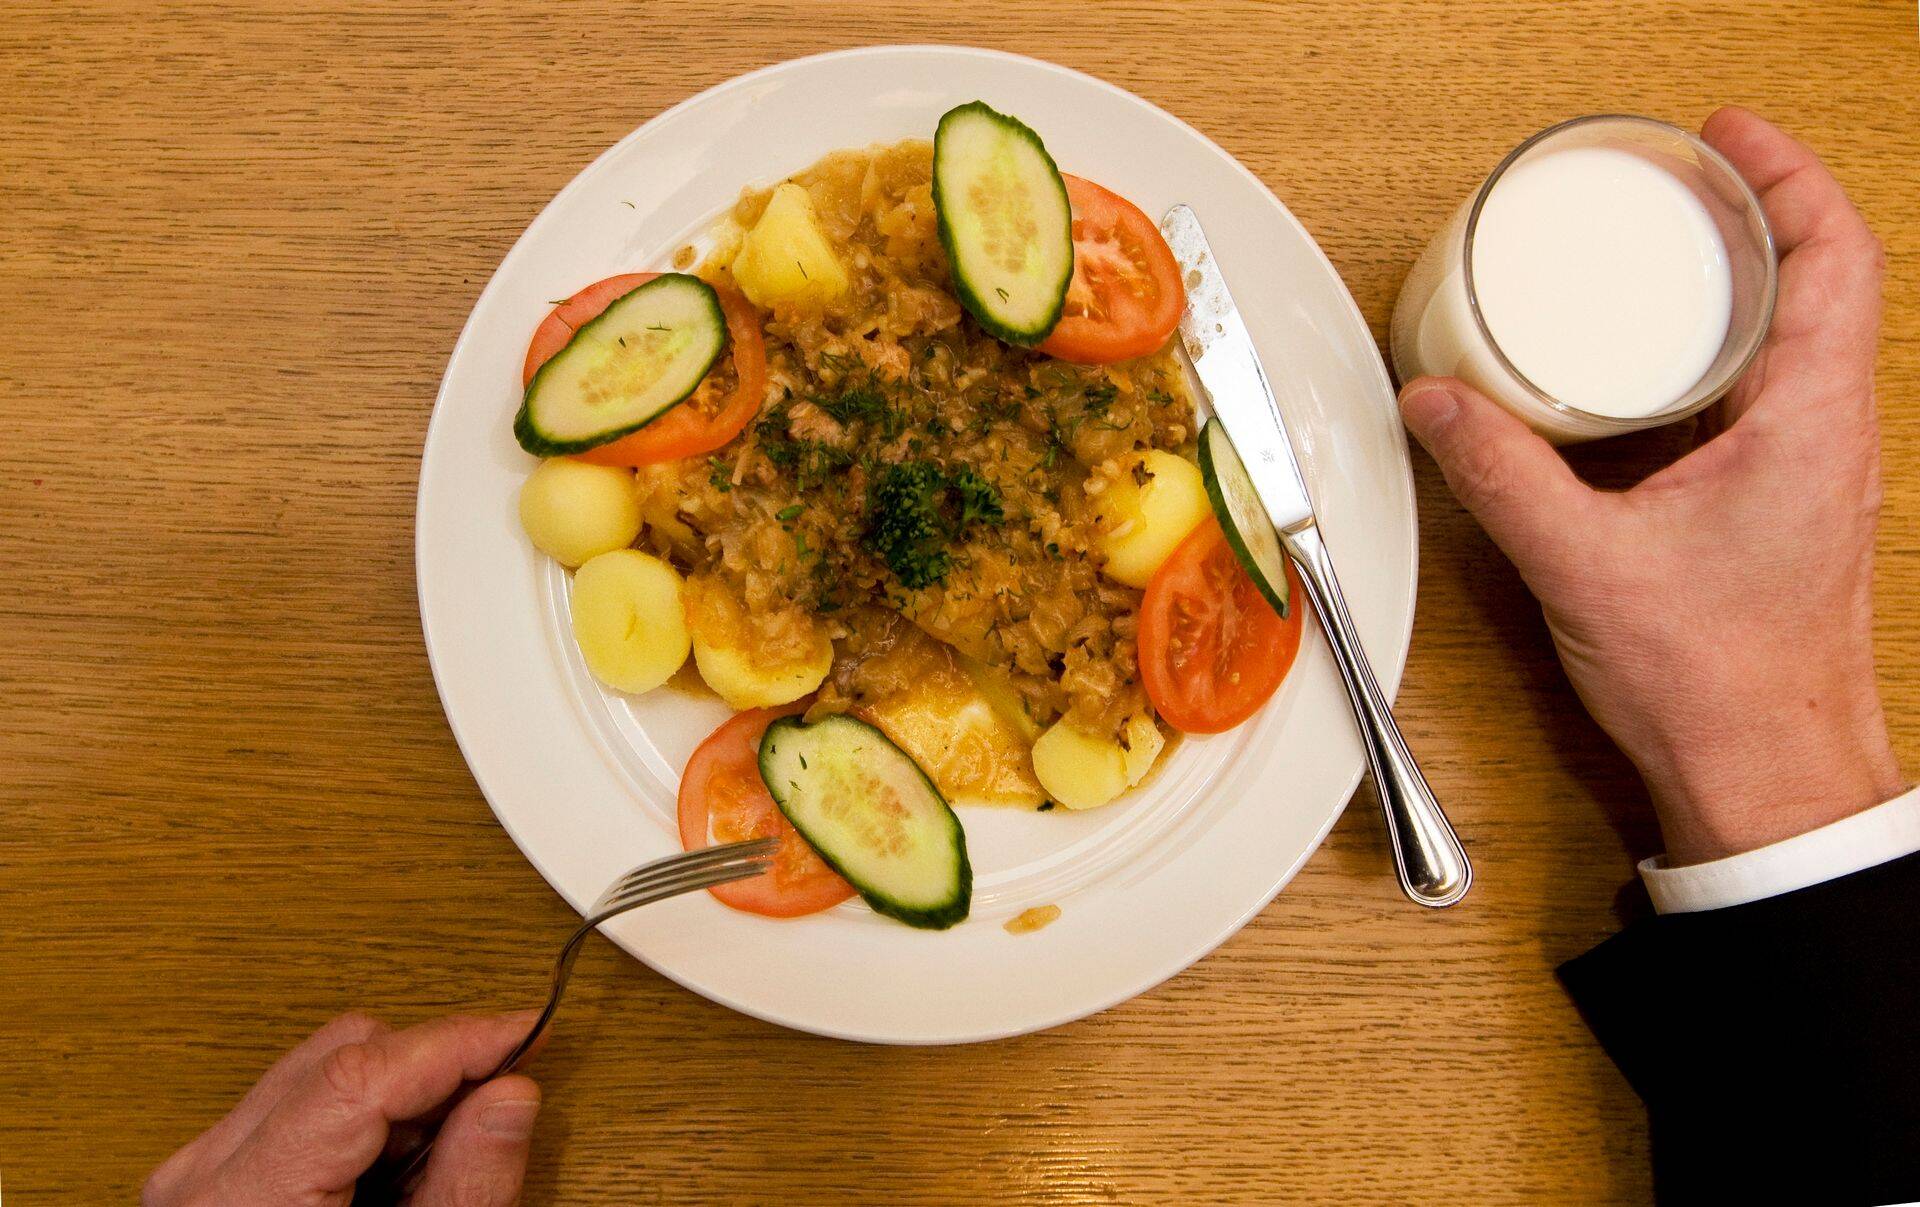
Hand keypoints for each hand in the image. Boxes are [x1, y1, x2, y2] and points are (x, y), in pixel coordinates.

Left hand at [144, 1011, 541, 1206]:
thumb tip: (510, 1099)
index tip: (523, 1034)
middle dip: (433, 1070)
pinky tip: (395, 1173)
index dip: (455, 1043)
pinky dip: (362, 1122)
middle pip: (342, 1056)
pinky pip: (297, 1106)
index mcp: (245, 1204)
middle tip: (498, 1107)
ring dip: (400, 1098)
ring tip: (442, 1160)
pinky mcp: (210, 1182)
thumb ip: (465, 1188)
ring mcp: (198, 1175)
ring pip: (321, 1070)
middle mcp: (203, 1176)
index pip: (362, 1073)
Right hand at [1399, 106, 1898, 864]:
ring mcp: (1805, 469)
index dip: (1783, 177)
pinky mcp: (1772, 502)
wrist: (1767, 777)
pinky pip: (1748, 397)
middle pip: (1812, 279)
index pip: (1833, 254)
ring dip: (1727, 286)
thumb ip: (1500, 473)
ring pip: (1785, 337)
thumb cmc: (1719, 686)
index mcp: (1809, 421)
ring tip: (1650, 258)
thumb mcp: (1586, 564)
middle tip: (1668, 186)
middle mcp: (1824, 433)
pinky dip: (1701, 357)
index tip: (1719, 141)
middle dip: (1743, 215)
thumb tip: (1437, 404)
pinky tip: (1634, 373)